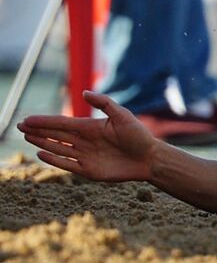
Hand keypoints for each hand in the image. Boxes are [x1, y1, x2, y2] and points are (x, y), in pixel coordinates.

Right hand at [17, 91, 158, 181]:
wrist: (150, 158)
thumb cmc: (139, 135)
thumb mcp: (123, 116)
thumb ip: (104, 103)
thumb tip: (84, 92)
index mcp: (91, 127)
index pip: (62, 123)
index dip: (45, 121)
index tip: (28, 119)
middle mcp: (85, 141)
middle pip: (56, 135)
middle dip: (38, 130)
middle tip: (20, 127)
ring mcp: (85, 155)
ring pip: (58, 148)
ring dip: (42, 142)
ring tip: (27, 137)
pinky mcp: (88, 170)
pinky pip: (67, 164)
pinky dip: (53, 159)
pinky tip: (41, 153)